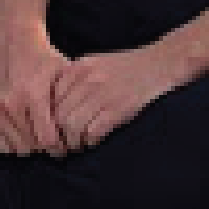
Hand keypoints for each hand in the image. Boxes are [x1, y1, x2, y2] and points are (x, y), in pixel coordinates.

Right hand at [0, 25, 74, 157]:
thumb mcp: (64, 75)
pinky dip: (10, 141)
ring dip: (27, 145)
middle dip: (44, 148)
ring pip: (13, 147)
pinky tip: (22, 130)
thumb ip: (70, 105)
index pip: (46, 140)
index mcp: (32, 94)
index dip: (59, 147)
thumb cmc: (42, 57)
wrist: (14, 38)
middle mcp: (9, 102)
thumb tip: (77, 135)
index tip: (64, 144)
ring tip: (37, 134)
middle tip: (52, 140)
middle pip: (30, 146)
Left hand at [49, 43, 187, 152]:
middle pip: (58, 114)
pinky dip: (90, 141)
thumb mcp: (94, 63)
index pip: (50, 98)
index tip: (53, 129)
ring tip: (77, 145)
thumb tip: (54, 104)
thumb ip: (74, 78)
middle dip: (58, 134)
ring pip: (72, 126)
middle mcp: (86, 79)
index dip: (49, 118)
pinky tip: (93, 141)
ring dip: (73, 141)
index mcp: (77, 68)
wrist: (159, 64)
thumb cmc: (126, 66)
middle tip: (62, 143)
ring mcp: (102, 94)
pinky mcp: (119, 108)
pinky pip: (94, 131)